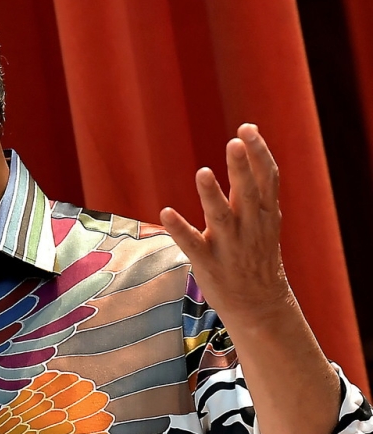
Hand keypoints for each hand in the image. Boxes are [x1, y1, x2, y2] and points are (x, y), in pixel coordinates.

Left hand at [160, 124, 292, 330]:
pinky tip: (166, 212)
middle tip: (235, 140)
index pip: (266, 178)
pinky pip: (192, 244)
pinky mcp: (209, 263)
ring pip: (220, 217)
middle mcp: (249, 227)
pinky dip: (180, 228)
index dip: (259, 153)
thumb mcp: (264, 217)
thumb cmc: (257, 252)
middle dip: (242, 167)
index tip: (247, 128)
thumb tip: (247, 142)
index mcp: (263, 213)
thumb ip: (255, 183)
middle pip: (248, 192)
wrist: (260, 305)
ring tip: (202, 172)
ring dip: (211, 195)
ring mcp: (229, 246)